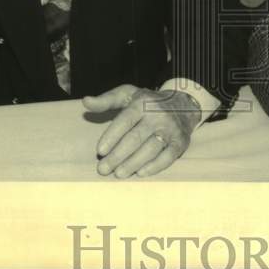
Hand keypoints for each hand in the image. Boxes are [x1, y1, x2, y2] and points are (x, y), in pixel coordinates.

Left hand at [83, 85, 201, 177]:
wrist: (183, 105)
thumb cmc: (148, 102)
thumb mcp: (128, 95)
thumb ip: (106, 100)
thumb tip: (85, 102)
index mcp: (142, 103)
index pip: (125, 121)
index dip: (111, 137)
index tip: (99, 151)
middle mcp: (158, 115)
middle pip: (135, 138)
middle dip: (117, 156)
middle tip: (103, 169)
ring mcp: (171, 129)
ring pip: (150, 149)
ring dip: (133, 164)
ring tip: (118, 174)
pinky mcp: (180, 142)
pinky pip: (168, 157)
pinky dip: (154, 167)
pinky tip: (141, 173)